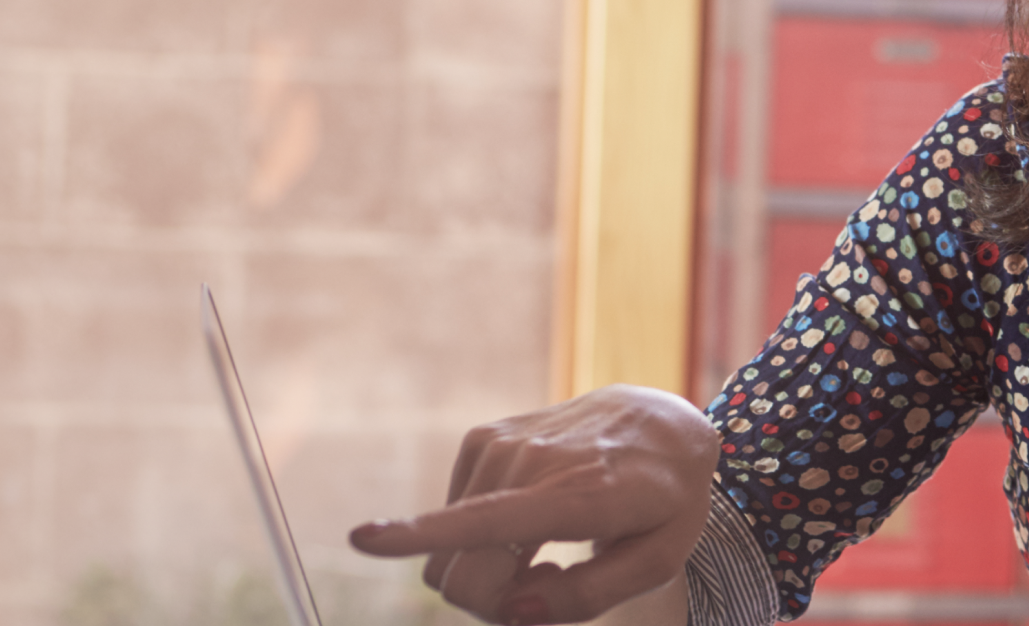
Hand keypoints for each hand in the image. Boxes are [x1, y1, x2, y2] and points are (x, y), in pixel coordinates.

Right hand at [350, 385, 720, 624]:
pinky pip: (453, 519)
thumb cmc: (665, 501)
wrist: (663, 422)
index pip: (492, 521)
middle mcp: (532, 463)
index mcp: (580, 494)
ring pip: (450, 549)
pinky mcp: (483, 440)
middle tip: (548, 587)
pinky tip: (530, 518)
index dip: (423, 535)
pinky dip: (482, 536)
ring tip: (549, 548)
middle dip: (491, 602)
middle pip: (462, 568)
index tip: (364, 538)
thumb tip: (515, 608)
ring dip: (490, 569)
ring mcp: (501, 445)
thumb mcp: (657, 561)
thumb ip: (586, 595)